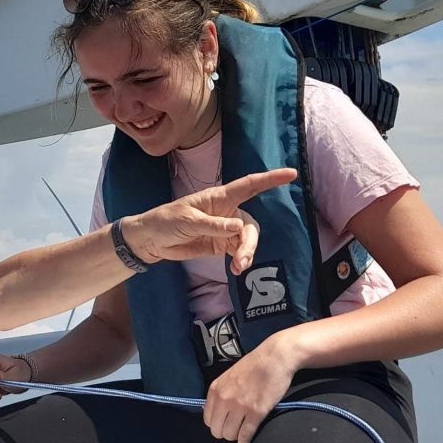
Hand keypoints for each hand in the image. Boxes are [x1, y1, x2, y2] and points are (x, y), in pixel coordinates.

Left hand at [123, 167, 296, 274]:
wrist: (152, 240)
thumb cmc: (166, 221)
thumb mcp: (188, 221)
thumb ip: (213, 225)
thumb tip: (239, 227)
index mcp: (219, 198)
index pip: (248, 186)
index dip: (270, 179)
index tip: (291, 174)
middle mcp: (226, 212)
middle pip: (250, 225)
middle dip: (250, 242)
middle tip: (243, 259)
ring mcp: (225, 229)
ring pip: (246, 240)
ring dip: (247, 253)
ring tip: (238, 268)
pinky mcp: (221, 245)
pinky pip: (238, 251)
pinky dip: (241, 260)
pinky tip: (236, 269)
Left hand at [202, 336, 299, 442]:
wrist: (274, 358)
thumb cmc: (253, 366)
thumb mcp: (228, 377)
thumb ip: (220, 393)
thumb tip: (216, 412)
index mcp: (215, 390)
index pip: (208, 420)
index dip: (217, 424)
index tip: (225, 424)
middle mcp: (224, 399)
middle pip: (217, 430)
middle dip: (225, 433)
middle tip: (234, 430)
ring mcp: (240, 406)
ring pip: (230, 434)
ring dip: (236, 437)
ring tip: (241, 433)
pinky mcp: (256, 411)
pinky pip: (245, 434)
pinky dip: (245, 441)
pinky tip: (246, 441)